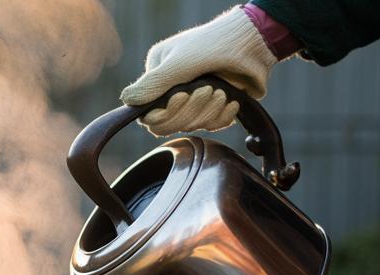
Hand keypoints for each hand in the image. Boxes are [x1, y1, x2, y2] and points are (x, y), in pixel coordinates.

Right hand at [121, 6, 277, 135]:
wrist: (253, 44)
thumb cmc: (214, 45)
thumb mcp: (178, 64)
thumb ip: (151, 85)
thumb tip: (126, 100)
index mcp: (158, 75)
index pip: (150, 114)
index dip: (166, 113)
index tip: (182, 97)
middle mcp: (173, 88)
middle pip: (171, 124)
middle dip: (191, 110)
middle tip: (207, 90)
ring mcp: (195, 99)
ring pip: (192, 126)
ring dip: (209, 111)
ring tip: (221, 91)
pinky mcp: (214, 107)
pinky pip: (212, 126)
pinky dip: (222, 116)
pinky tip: (231, 101)